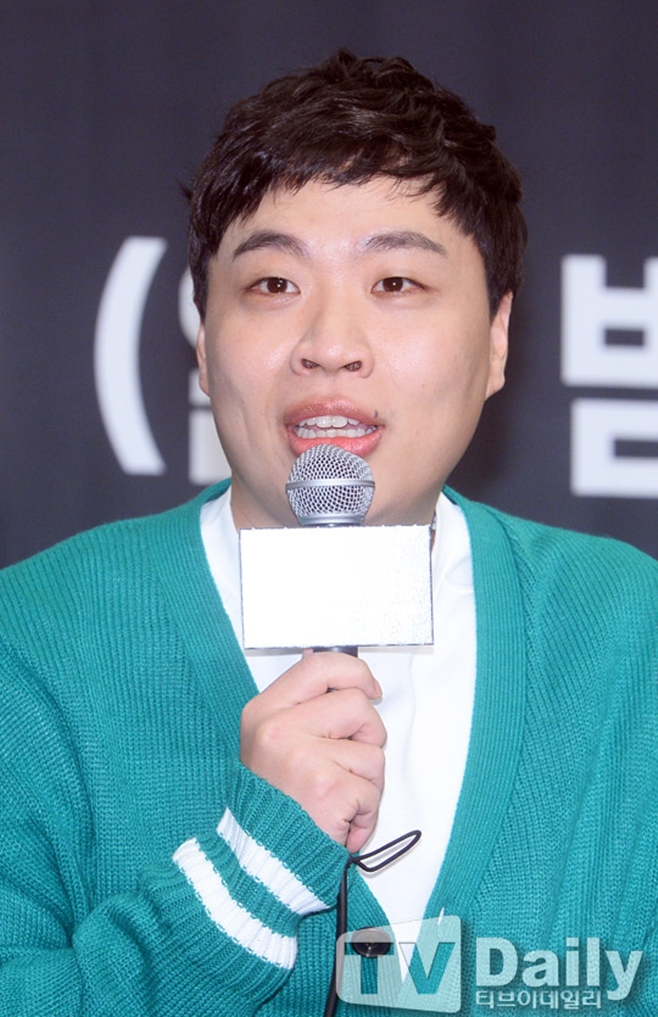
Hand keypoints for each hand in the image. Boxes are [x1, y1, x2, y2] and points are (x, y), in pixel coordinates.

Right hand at [240, 650, 385, 852]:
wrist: (261, 864)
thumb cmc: (272, 806)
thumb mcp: (270, 742)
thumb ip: (302, 705)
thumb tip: (330, 666)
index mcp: (264, 712)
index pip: (319, 666)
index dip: (354, 672)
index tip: (369, 689)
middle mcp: (278, 730)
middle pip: (356, 704)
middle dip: (367, 735)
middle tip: (345, 764)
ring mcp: (303, 759)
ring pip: (372, 749)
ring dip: (367, 780)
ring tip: (337, 798)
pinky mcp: (329, 790)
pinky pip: (373, 789)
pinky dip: (366, 812)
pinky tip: (340, 820)